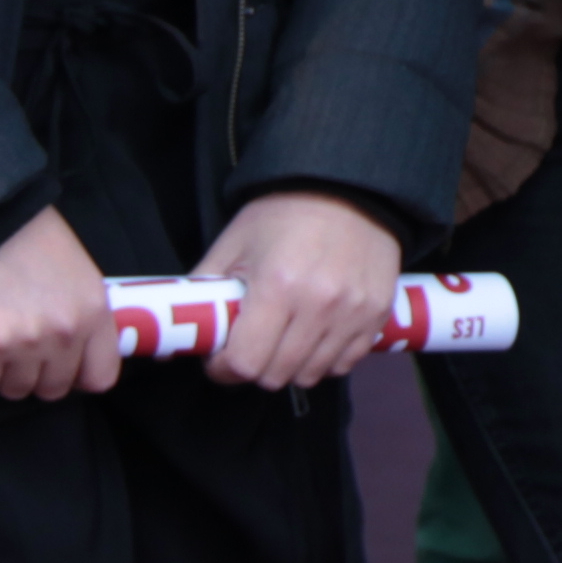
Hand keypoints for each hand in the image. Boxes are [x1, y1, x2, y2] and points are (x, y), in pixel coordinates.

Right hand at [0, 207, 120, 400]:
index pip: (101, 376)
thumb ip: (79, 309)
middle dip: (37, 378)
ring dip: (3, 378)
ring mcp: (27, 343)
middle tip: (21, 357)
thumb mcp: (77, 272)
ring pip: (16, 390)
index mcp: (95, 314)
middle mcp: (66, 334)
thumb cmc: (30, 237)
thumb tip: (73, 342)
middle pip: (54, 389)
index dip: (79, 377)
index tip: (63, 368)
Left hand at [197, 189, 406, 389]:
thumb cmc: (284, 214)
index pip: (244, 363)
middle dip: (254, 368)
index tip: (219, 358)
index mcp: (277, 286)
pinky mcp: (377, 315)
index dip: (223, 368)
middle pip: (276, 376)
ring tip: (283, 339)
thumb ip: (205, 289)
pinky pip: (345, 364)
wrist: (348, 187)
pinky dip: (324, 360)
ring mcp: (353, 313)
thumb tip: (184, 329)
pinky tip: (314, 336)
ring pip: (311, 376)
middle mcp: (319, 305)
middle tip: (251, 345)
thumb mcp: (234, 243)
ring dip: (289, 366)